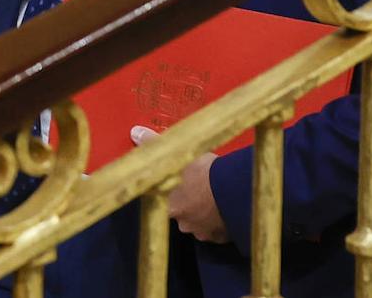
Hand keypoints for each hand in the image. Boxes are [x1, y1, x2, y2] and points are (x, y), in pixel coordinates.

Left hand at [131, 126, 228, 242]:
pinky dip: (220, 219)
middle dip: (187, 202)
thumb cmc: (203, 172)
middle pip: (181, 214)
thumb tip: (136, 133)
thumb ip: (153, 145)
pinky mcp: (222, 237)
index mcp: (168, 208)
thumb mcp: (176, 153)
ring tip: (213, 195)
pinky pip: (218, 229)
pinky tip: (224, 205)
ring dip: (204, 211)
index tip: (175, 185)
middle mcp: (184, 224)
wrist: (235, 189)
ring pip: (200, 222)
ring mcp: (204, 232)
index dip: (168, 193)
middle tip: (197, 186)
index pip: (161, 203)